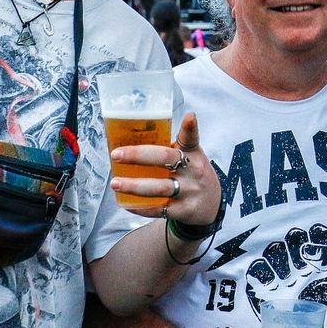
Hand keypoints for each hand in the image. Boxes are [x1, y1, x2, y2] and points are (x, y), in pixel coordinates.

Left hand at [111, 112, 222, 226]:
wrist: (211, 206)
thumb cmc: (192, 175)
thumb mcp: (190, 158)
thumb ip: (169, 149)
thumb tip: (128, 138)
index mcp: (193, 153)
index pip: (192, 138)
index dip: (190, 127)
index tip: (189, 116)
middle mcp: (194, 170)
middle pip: (166, 158)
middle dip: (138, 155)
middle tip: (116, 154)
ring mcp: (190, 191)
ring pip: (159, 187)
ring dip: (134, 186)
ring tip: (115, 183)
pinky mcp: (185, 210)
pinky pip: (159, 209)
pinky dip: (141, 207)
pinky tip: (126, 203)